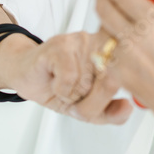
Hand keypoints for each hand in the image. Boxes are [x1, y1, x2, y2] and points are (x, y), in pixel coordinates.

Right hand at [0, 29, 132, 124]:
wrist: (26, 74)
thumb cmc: (59, 86)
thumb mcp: (88, 107)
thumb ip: (111, 112)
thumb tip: (128, 107)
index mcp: (116, 54)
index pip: (128, 81)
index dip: (110, 99)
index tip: (96, 99)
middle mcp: (103, 42)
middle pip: (110, 84)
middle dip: (91, 103)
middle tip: (77, 98)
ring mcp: (83, 41)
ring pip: (88, 83)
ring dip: (72, 96)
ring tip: (64, 88)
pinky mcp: (61, 45)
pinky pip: (69, 78)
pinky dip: (61, 90)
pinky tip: (56, 84)